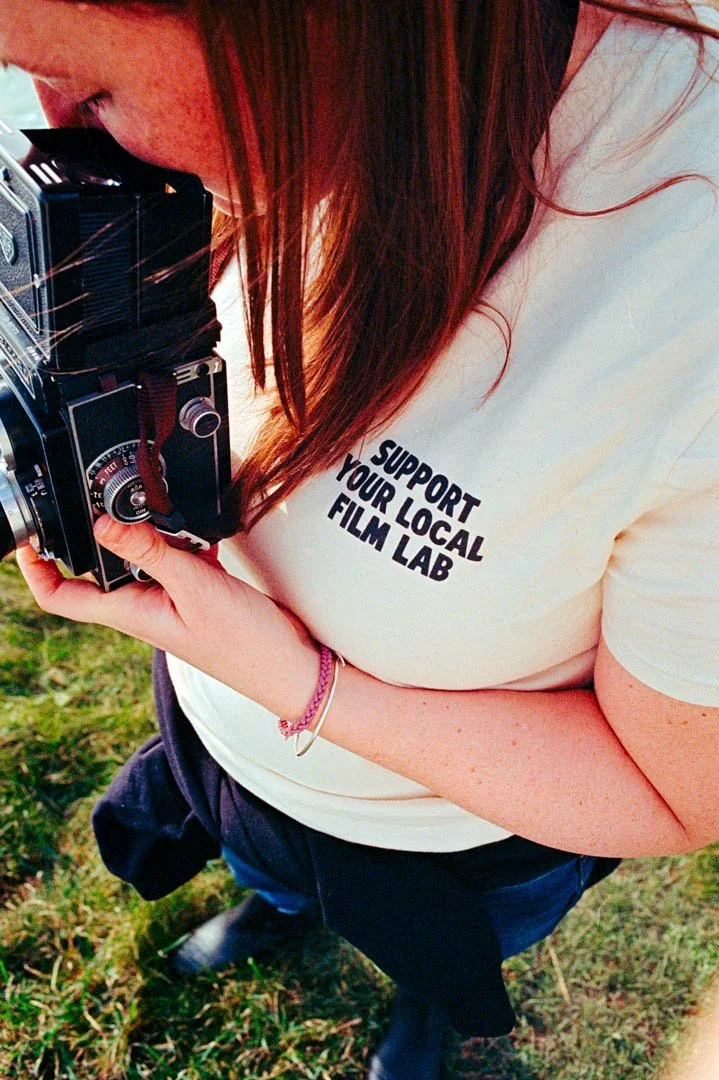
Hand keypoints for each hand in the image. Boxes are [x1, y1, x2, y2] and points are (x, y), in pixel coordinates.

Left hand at [15, 515, 319, 717]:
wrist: (289, 666)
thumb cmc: (246, 644)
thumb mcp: (195, 588)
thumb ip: (150, 552)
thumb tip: (101, 525)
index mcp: (131, 614)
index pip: (60, 596)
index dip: (35, 569)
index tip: (27, 537)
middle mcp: (143, 608)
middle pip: (96, 570)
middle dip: (96, 535)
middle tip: (103, 503)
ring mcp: (168, 602)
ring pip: (137, 560)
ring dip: (145, 536)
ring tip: (160, 517)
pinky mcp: (195, 594)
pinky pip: (174, 561)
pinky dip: (182, 542)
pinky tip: (201, 535)